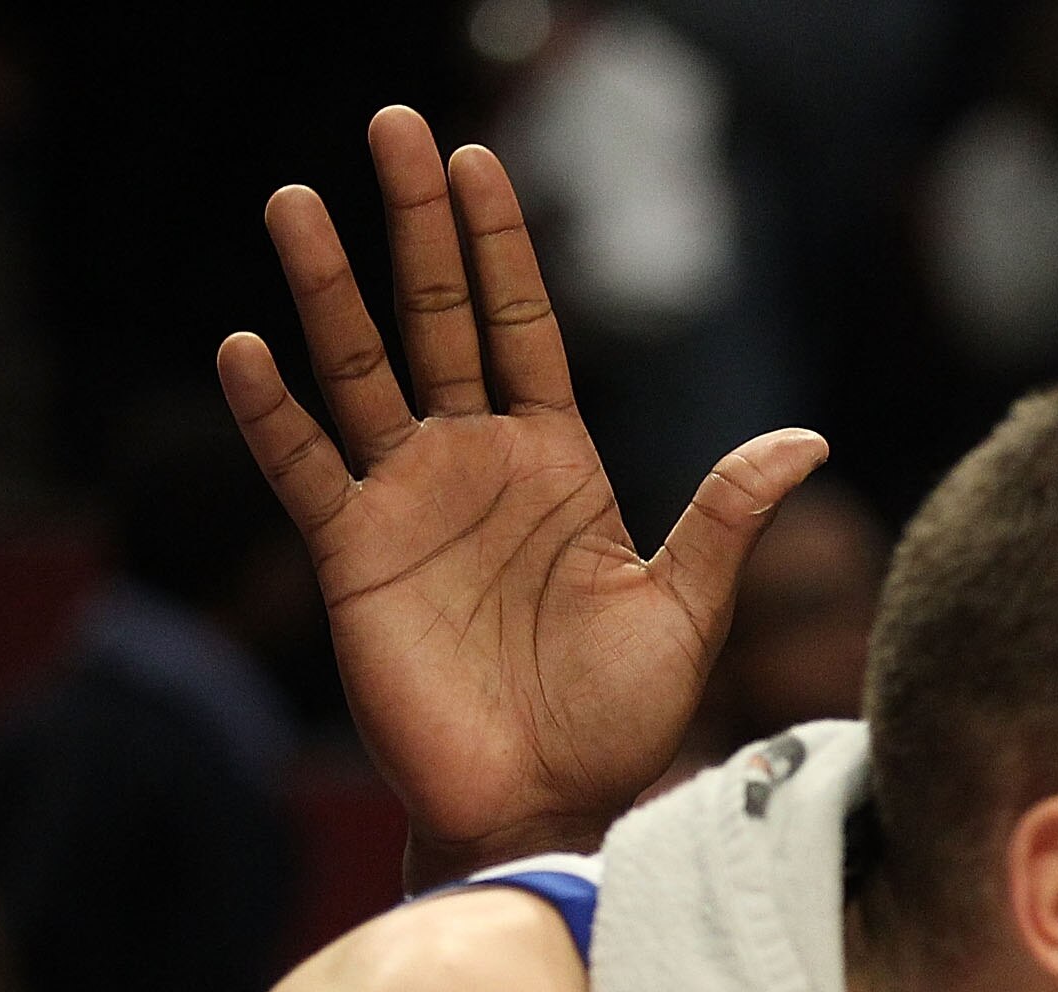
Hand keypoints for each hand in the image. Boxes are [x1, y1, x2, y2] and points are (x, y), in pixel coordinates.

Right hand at [217, 106, 827, 887]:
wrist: (548, 801)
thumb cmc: (618, 719)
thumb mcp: (687, 607)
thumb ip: (728, 514)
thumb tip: (807, 436)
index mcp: (554, 467)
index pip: (520, 329)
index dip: (499, 247)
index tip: (477, 161)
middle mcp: (475, 469)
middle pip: (436, 319)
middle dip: (417, 225)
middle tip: (393, 124)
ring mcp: (409, 506)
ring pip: (359, 371)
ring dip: (327, 287)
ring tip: (298, 200)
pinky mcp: (354, 557)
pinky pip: (305, 469)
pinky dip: (275, 413)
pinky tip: (250, 347)